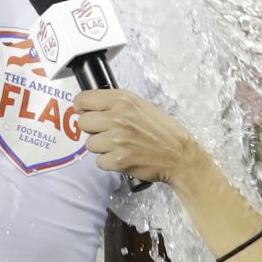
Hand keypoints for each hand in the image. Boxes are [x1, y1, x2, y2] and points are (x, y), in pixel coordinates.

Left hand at [76, 88, 203, 187]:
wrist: (180, 155)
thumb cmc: (164, 131)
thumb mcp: (141, 106)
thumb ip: (117, 104)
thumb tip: (93, 106)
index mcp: (123, 100)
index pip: (83, 99)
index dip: (82, 107)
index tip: (84, 111)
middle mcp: (117, 117)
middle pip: (83, 122)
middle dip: (92, 129)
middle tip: (105, 132)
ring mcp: (116, 140)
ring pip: (89, 144)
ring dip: (100, 147)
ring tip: (117, 146)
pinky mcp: (118, 160)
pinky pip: (99, 161)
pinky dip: (108, 162)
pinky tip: (122, 157)